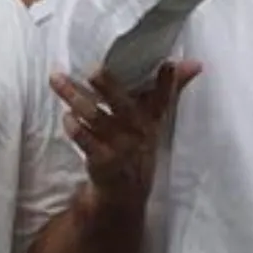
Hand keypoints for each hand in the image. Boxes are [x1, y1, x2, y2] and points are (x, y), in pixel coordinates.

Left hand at [52, 61, 201, 201]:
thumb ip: (169, 89)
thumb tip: (195, 63)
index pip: (163, 98)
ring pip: (94, 117)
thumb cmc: (139, 142)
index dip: (167, 83)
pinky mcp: (102, 160)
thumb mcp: (155, 119)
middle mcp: (137, 131)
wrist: (127, 190)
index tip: (167, 64)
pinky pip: (84, 140)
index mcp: (151, 119)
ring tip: (57, 79)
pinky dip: (73, 126)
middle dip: (108, 86)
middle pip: (122, 105)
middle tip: (93, 69)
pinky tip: (66, 116)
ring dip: (74, 98)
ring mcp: (119, 147)